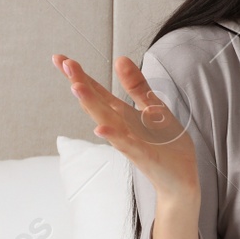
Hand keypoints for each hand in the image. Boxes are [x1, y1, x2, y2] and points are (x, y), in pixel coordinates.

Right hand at [54, 53, 198, 199]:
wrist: (179, 180)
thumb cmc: (165, 145)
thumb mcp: (153, 108)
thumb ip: (137, 86)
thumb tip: (120, 58)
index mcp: (124, 115)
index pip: (98, 92)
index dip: (81, 75)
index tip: (60, 58)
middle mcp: (122, 127)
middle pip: (97, 103)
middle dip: (81, 83)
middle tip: (63, 63)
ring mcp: (131, 142)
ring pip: (107, 122)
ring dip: (92, 105)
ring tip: (76, 87)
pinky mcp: (144, 157)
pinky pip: (127, 146)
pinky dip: (115, 137)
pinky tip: (101, 128)